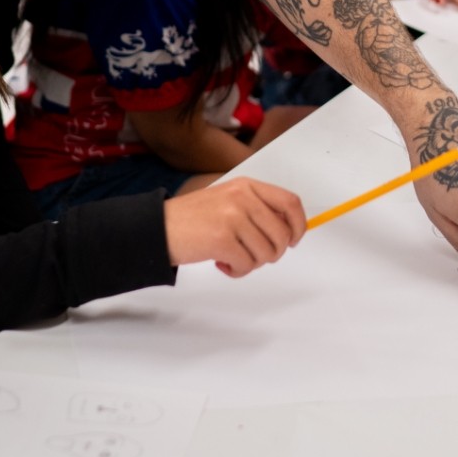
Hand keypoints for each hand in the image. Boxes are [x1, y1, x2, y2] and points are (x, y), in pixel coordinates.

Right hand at [164, 176, 305, 276]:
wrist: (159, 227)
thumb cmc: (193, 219)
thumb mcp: (228, 201)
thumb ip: (256, 209)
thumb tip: (289, 231)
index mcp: (247, 186)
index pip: (290, 202)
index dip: (298, 225)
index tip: (293, 240)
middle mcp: (243, 198)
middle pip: (281, 234)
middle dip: (271, 253)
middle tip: (252, 255)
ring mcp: (233, 217)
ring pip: (266, 253)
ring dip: (251, 263)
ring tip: (231, 257)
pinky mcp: (223, 239)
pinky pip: (247, 265)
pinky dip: (236, 270)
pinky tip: (221, 263)